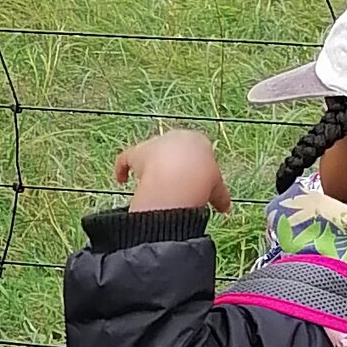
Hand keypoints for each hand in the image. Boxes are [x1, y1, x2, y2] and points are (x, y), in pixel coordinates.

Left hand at [113, 128, 230, 215]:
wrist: (184, 173)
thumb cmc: (203, 178)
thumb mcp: (216, 187)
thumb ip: (219, 196)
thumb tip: (226, 209)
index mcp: (197, 141)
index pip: (193, 150)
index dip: (190, 167)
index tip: (189, 181)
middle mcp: (175, 137)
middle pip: (170, 150)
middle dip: (169, 165)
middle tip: (169, 183)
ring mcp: (154, 144)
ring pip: (148, 153)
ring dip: (147, 167)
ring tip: (148, 183)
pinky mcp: (137, 152)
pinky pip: (125, 159)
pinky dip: (122, 168)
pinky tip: (120, 180)